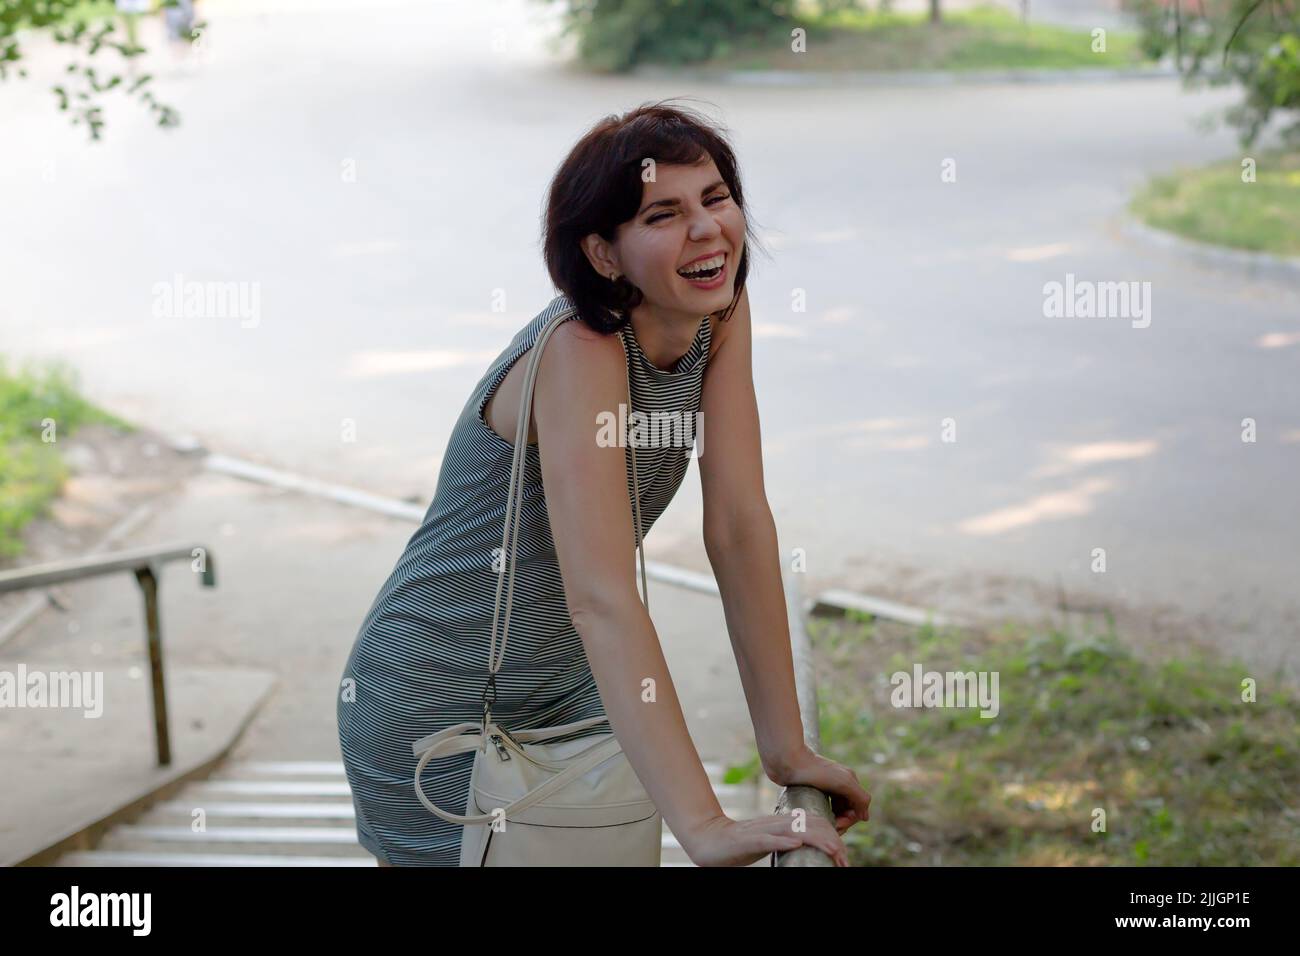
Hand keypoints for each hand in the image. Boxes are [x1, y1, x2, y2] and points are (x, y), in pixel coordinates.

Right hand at [680, 812, 850, 866]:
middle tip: (844, 858)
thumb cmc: (739, 844)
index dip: (833, 836)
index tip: (843, 854)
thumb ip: (786, 839)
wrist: (708, 839)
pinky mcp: (748, 840)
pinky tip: (796, 845)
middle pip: (810, 824)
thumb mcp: (769, 840)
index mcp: (781, 823)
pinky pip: (768, 840)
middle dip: (831, 840)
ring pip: (795, 831)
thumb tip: (807, 844)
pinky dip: (783, 842)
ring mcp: (762, 831)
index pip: (814, 822)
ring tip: (833, 851)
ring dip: (816, 841)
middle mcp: (775, 823)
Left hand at [767, 747, 871, 835]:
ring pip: (835, 810)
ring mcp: (825, 788)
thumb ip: (860, 798)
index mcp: (849, 780)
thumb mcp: (843, 782)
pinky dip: (823, 815)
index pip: (857, 808)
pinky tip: (816, 818)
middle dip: (841, 821)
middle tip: (830, 827)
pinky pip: (823, 808)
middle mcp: (839, 784)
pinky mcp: (812, 790)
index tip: (837, 824)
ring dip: (832, 820)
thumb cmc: (815, 771)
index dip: (850, 820)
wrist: (787, 761)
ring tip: (822, 825)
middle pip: (847, 810)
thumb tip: (865, 817)